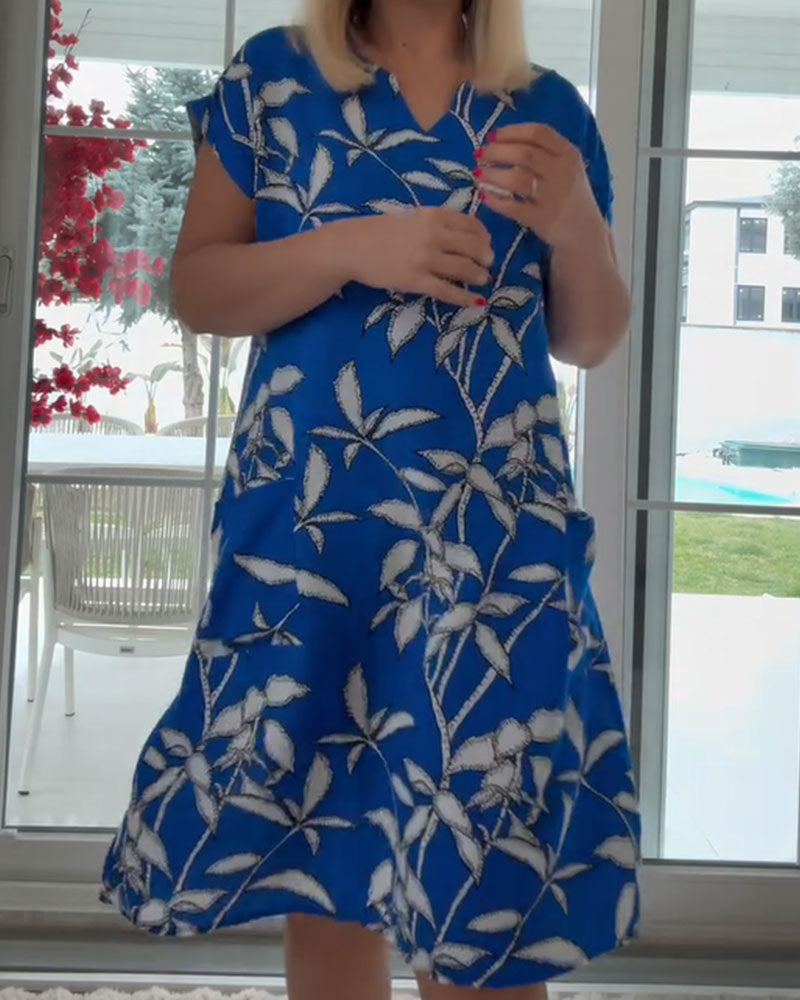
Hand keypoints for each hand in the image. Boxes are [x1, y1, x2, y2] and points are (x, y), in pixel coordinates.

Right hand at [344, 207, 493, 308]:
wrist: (352, 247)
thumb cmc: (380, 231)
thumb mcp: (411, 217)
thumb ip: (436, 221)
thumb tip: (463, 233)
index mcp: (432, 215)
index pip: (470, 224)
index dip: (483, 235)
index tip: (486, 242)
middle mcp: (432, 235)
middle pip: (472, 247)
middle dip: (485, 256)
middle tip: (488, 263)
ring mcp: (425, 259)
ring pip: (464, 269)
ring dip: (479, 276)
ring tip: (483, 279)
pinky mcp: (416, 281)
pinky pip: (447, 291)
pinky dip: (465, 298)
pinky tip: (475, 302)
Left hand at [473, 123, 605, 250]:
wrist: (584, 232)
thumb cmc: (569, 196)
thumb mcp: (566, 168)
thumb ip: (543, 153)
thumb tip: (502, 143)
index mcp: (568, 154)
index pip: (538, 133)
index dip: (511, 132)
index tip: (492, 136)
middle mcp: (562, 172)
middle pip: (524, 153)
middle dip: (497, 152)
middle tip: (480, 155)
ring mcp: (553, 197)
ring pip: (517, 179)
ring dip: (493, 175)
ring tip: (479, 175)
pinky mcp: (542, 219)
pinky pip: (512, 206)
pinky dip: (495, 200)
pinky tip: (485, 196)